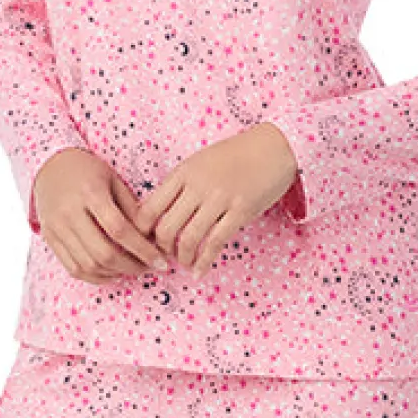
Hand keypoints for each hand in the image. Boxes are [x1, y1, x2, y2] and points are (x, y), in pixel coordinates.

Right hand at [32, 147, 171, 283]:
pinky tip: (112, 272)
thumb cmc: (88, 170)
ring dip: (115, 273)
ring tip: (132, 269)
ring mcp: (57, 228)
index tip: (160, 261)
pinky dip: (95, 276)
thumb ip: (132, 209)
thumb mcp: (113, 180)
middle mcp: (70, 213)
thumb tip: (153, 239)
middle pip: (103, 253)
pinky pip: (73, 268)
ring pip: (88, 265)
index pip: (119, 230)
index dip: (143, 250)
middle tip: (148, 268)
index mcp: (90, 193)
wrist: (50, 165)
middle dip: (131, 266)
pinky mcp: (49, 238)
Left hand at [133, 123, 299, 276]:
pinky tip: (199, 272)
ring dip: (182, 258)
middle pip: (165, 228)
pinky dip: (203, 262)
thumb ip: (181, 184)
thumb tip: (157, 212)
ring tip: (184, 263)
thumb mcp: (201, 161)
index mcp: (183, 172)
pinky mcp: (240, 211)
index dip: (142, 231)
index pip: (149, 208)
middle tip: (166, 255)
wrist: (275, 146)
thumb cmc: (237, 155)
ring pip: (188, 239)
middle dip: (161, 249)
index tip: (146, 240)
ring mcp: (219, 199)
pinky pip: (215, 243)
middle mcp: (197, 186)